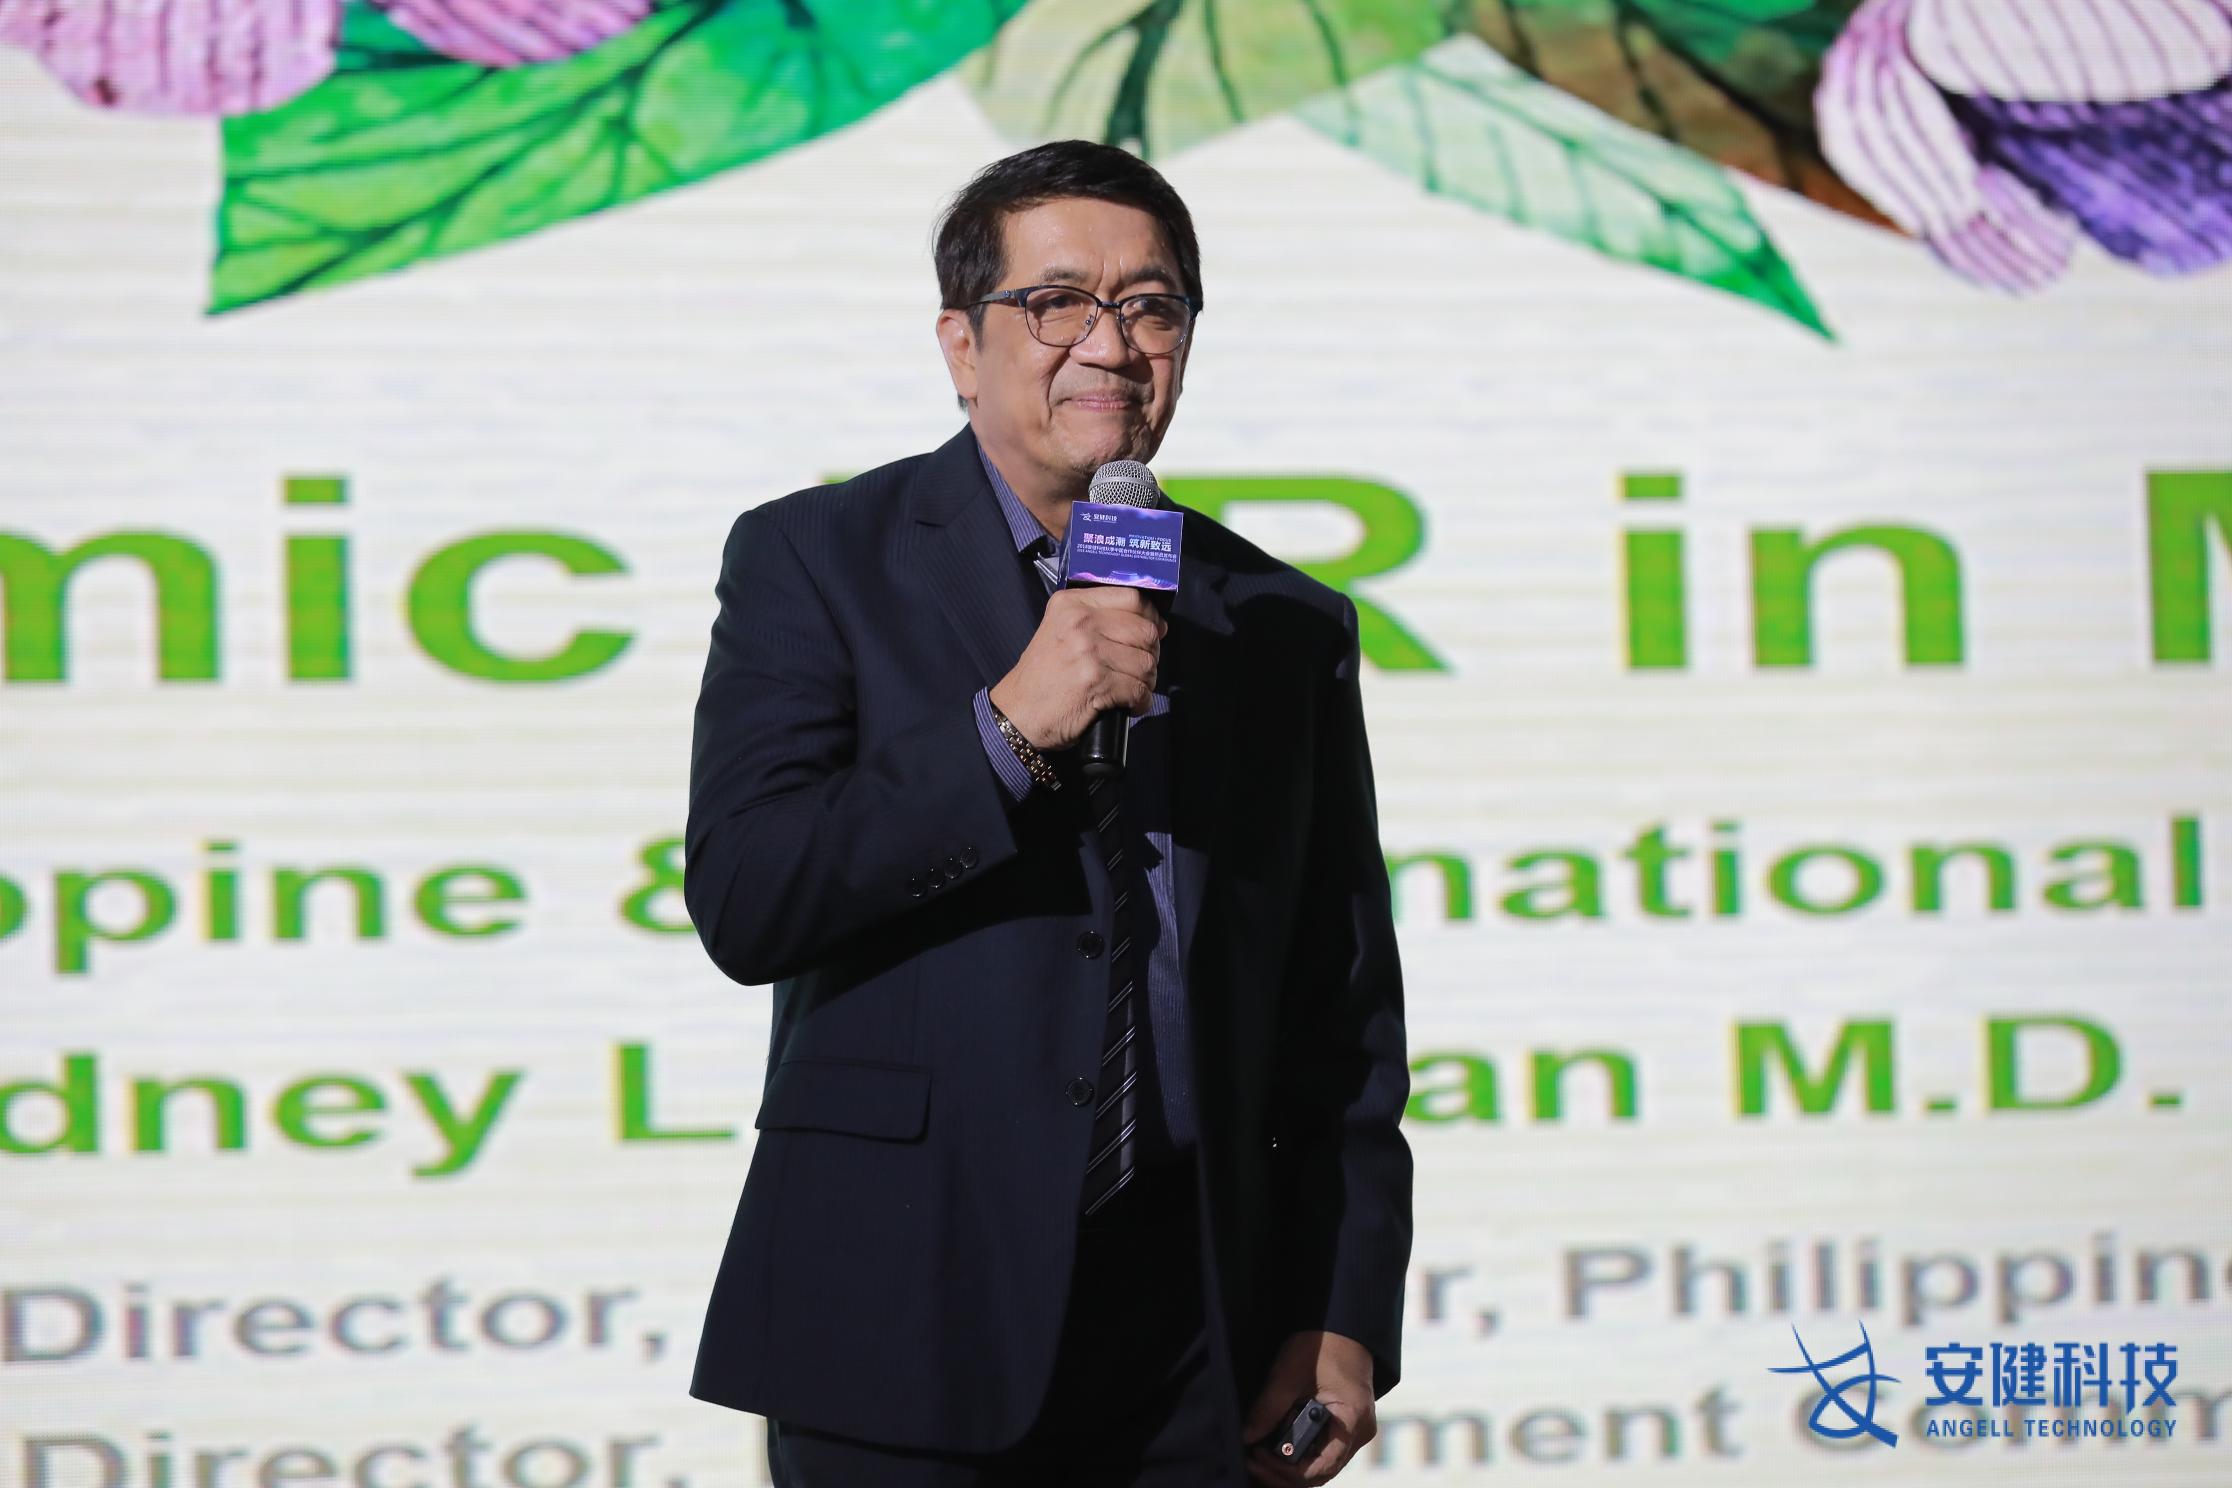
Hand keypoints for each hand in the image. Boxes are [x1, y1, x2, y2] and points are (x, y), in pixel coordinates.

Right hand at [988, 586, 1164, 750]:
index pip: (1132, 597)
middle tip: (1140, 669)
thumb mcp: (1060, 630)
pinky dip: (1140, 702)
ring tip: (1131, 689)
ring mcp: (1089, 652)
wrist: (1017, 714)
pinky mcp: (1097, 682)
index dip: (1151, 616)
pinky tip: (1128, 705)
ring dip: (1146, 682)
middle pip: (1145, 631)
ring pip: (1146, 663)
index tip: (1154, 632)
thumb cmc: (1042, 675)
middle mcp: (1081, 623)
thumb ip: (1097, 619)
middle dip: (1151, 654)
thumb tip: (1153, 624)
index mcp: (1073, 604)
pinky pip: (1139, 690)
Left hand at [1240, 1330, 1376, 1485]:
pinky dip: (1300, 1454)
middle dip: (1284, 1474)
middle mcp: (1359, 1433)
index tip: (1257, 1457)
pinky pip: (1323, 1451)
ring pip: (1321, 1465)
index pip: (1320, 1468)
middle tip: (1253, 1461)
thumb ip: (1268, 1409)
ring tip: (1259, 1455)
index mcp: (1351, 1421)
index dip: (1285, 1472)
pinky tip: (1276, 1447)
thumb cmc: (1322, 1345)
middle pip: (1320, 1473)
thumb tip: (1247, 1437)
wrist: (1343, 1326)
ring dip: (1290, 1466)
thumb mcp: (1289, 1375)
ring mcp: (1354, 1431)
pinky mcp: (1346, 1426)